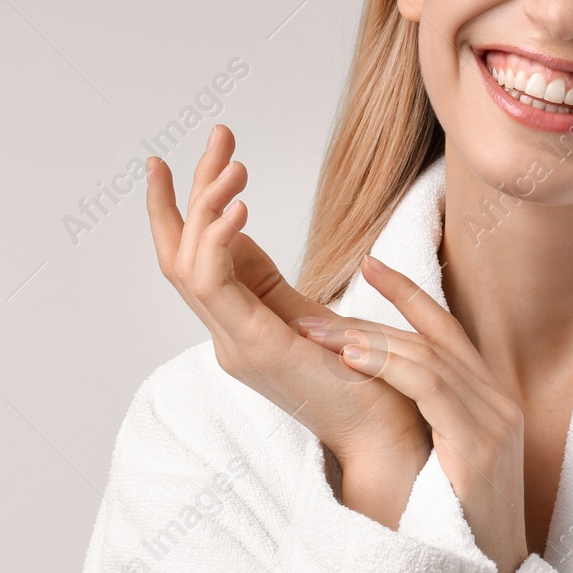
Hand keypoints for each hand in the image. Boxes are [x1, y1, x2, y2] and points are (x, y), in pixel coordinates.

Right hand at [145, 124, 429, 523]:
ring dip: (205, 206)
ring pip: (188, 264)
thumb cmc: (369, 382)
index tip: (193, 156)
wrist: (391, 438)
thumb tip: (251, 239)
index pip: (198, 258)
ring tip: (233, 164)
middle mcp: (228, 336)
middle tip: (217, 135)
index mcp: (243, 327)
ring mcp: (236, 344)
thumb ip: (276, 288)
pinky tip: (238, 205)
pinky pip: (215, 285)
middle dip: (192, 190)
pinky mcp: (256, 347)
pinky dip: (217, 241)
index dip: (189, 206)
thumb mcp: (315, 320)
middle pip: (181, 254)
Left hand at [295, 255, 528, 572]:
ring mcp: (493, 420)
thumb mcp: (443, 461)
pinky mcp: (479, 445)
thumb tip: (369, 391)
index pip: (446, 329)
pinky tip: (351, 356)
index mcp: (487, 399)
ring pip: (425, 357)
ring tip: (315, 332)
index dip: (409, 293)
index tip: (371, 263)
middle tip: (310, 314)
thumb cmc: (456, 526)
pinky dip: (389, 366)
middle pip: (429, 339)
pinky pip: (431, 388)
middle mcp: (496, 400)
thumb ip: (425, 421)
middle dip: (368, 318)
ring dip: (365, 339)